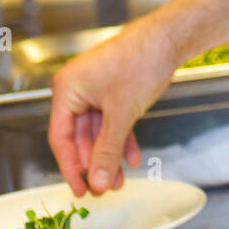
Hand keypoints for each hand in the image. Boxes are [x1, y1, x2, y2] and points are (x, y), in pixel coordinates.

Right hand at [48, 11, 176, 196]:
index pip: (60, 137)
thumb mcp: (121, 114)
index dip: (70, 167)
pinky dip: (121, 139)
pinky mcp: (112, 90)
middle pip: (79, 136)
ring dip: (109, 155)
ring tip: (119, 180)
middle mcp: (76, 88)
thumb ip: (107, 150)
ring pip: (98, 131)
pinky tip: (132, 158)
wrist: (168, 38)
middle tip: (103, 188)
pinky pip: (112, 121)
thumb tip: (98, 180)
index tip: (80, 189)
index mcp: (67, 89)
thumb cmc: (140, 63)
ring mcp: (95, 89)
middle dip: (94, 163)